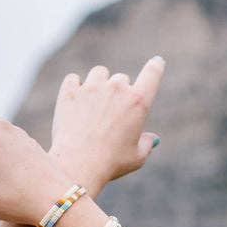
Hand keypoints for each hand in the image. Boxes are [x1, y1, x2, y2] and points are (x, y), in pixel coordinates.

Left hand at [48, 56, 164, 195]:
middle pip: (122, 79)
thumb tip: (151, 138)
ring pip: (99, 73)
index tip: (157, 62)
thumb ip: (146, 144)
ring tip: (93, 104)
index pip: (153, 74)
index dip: (156, 66)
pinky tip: (74, 101)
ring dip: (98, 84)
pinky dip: (74, 87)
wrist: (78, 165)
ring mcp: (92, 88)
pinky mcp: (70, 92)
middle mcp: (117, 89)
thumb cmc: (111, 164)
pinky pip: (73, 78)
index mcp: (138, 102)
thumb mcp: (136, 158)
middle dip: (119, 92)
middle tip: (110, 114)